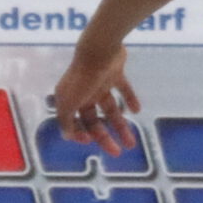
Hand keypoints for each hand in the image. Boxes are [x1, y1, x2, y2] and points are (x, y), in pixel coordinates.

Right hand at [52, 41, 139, 156]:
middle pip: (95, 120)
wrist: (99, 49)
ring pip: (111, 109)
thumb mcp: (68, 103)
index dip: (82, 134)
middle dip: (105, 138)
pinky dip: (130, 99)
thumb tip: (67, 137)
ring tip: (131, 143)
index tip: (91, 142)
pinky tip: (136, 110)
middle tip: (117, 153)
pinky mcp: (114, 72)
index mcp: (70, 99)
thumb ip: (66, 121)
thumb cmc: (82, 78)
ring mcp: (100, 82)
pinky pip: (123, 89)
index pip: (76, 123)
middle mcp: (84, 93)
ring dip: (121, 126)